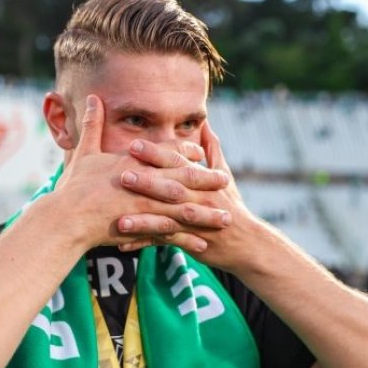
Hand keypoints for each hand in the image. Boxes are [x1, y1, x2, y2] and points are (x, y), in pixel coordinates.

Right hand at [52, 96, 231, 249]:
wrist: (67, 218)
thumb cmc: (74, 187)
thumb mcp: (84, 152)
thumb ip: (93, 125)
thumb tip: (93, 98)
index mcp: (134, 163)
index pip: (167, 152)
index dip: (186, 151)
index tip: (200, 151)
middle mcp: (145, 183)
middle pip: (184, 179)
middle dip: (208, 180)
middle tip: (227, 181)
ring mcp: (146, 207)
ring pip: (185, 209)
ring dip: (207, 213)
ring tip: (226, 217)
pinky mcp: (143, 228)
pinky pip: (172, 235)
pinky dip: (188, 239)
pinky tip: (204, 242)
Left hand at [117, 121, 263, 272]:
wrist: (247, 242)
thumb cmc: (230, 204)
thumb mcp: (224, 175)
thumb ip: (212, 149)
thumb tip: (205, 122)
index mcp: (203, 180)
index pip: (178, 162)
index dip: (157, 154)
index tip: (135, 145)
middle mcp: (198, 199)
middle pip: (171, 188)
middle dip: (147, 182)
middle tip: (122, 175)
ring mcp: (194, 222)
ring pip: (166, 219)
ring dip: (143, 220)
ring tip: (120, 220)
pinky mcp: (189, 241)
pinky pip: (163, 242)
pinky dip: (144, 243)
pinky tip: (122, 244)